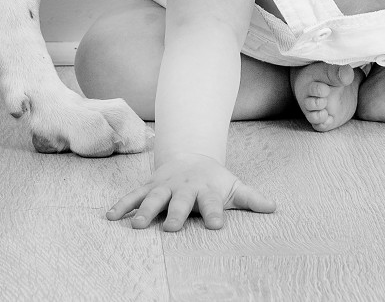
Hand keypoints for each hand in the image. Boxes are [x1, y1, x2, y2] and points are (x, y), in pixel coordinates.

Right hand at [106, 152, 274, 230]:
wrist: (190, 155)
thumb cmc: (214, 180)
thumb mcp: (233, 186)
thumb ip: (251, 198)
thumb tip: (274, 207)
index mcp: (206, 190)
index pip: (212, 203)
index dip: (214, 213)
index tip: (216, 225)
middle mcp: (184, 187)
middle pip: (180, 201)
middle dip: (174, 213)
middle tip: (170, 228)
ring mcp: (164, 185)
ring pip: (153, 198)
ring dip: (144, 210)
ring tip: (137, 225)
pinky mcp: (149, 185)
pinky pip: (133, 195)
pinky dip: (122, 204)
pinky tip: (110, 216)